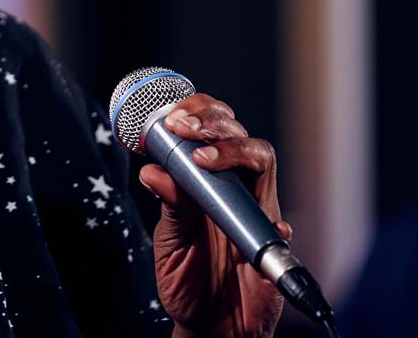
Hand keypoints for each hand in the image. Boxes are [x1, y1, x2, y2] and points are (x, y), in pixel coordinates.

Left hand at [138, 93, 286, 337]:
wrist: (211, 326)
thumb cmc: (187, 280)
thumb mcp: (169, 242)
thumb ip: (169, 207)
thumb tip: (151, 170)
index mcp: (203, 182)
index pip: (207, 131)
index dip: (196, 112)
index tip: (172, 114)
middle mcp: (233, 188)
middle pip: (237, 132)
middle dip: (213, 119)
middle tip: (186, 125)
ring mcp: (254, 210)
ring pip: (261, 158)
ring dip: (234, 149)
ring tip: (203, 158)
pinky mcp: (272, 240)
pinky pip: (279, 220)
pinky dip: (269, 220)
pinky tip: (253, 225)